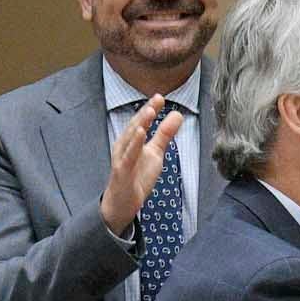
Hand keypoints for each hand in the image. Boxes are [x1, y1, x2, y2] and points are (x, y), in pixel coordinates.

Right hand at [100, 96, 182, 235]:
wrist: (122, 203)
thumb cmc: (136, 176)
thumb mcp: (155, 154)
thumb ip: (164, 134)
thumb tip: (177, 114)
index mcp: (132, 140)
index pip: (142, 121)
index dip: (151, 108)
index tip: (161, 97)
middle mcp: (124, 146)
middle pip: (136, 125)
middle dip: (146, 112)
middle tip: (158, 98)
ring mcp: (122, 158)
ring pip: (130, 138)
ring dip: (140, 124)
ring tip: (150, 111)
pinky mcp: (122, 171)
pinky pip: (128, 156)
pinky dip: (134, 144)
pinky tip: (140, 133)